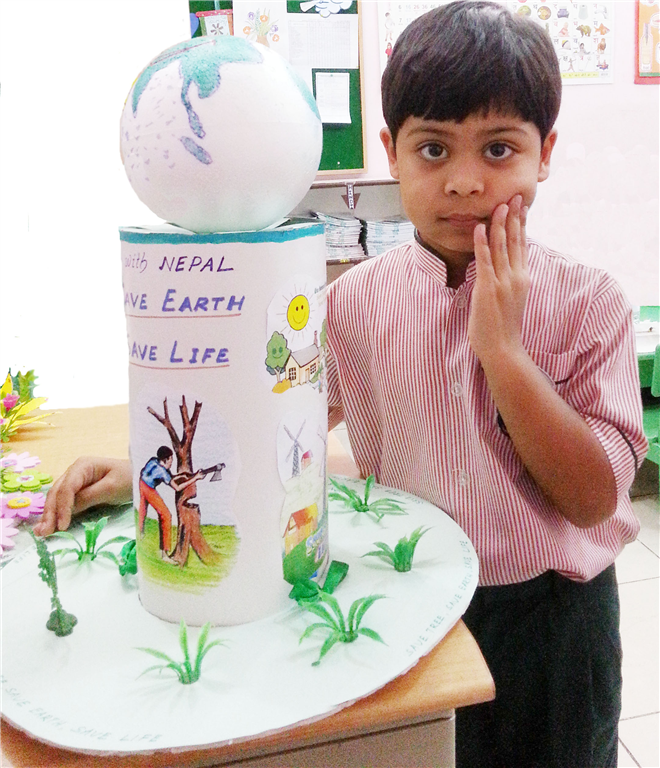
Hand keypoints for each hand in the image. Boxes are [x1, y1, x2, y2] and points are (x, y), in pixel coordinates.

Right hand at [34, 457, 131, 535]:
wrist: (140, 475)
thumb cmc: (128, 478)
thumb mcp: (111, 488)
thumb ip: (89, 497)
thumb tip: (68, 510)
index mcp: (82, 466)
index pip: (67, 488)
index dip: (63, 507)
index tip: (62, 525)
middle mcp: (74, 472)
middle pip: (57, 493)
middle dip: (50, 513)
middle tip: (43, 532)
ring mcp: (75, 481)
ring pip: (57, 498)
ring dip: (49, 515)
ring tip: (40, 532)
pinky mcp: (78, 491)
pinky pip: (64, 503)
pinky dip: (56, 514)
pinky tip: (49, 526)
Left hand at [468, 194, 529, 364]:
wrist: (503, 349)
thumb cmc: (503, 329)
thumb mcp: (511, 300)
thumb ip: (509, 283)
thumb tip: (507, 270)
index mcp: (522, 278)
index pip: (522, 245)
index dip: (521, 224)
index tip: (522, 206)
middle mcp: (515, 276)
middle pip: (515, 240)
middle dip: (514, 217)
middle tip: (515, 195)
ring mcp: (502, 282)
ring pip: (501, 246)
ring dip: (499, 224)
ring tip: (499, 205)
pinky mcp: (488, 288)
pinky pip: (484, 260)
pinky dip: (482, 243)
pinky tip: (480, 227)